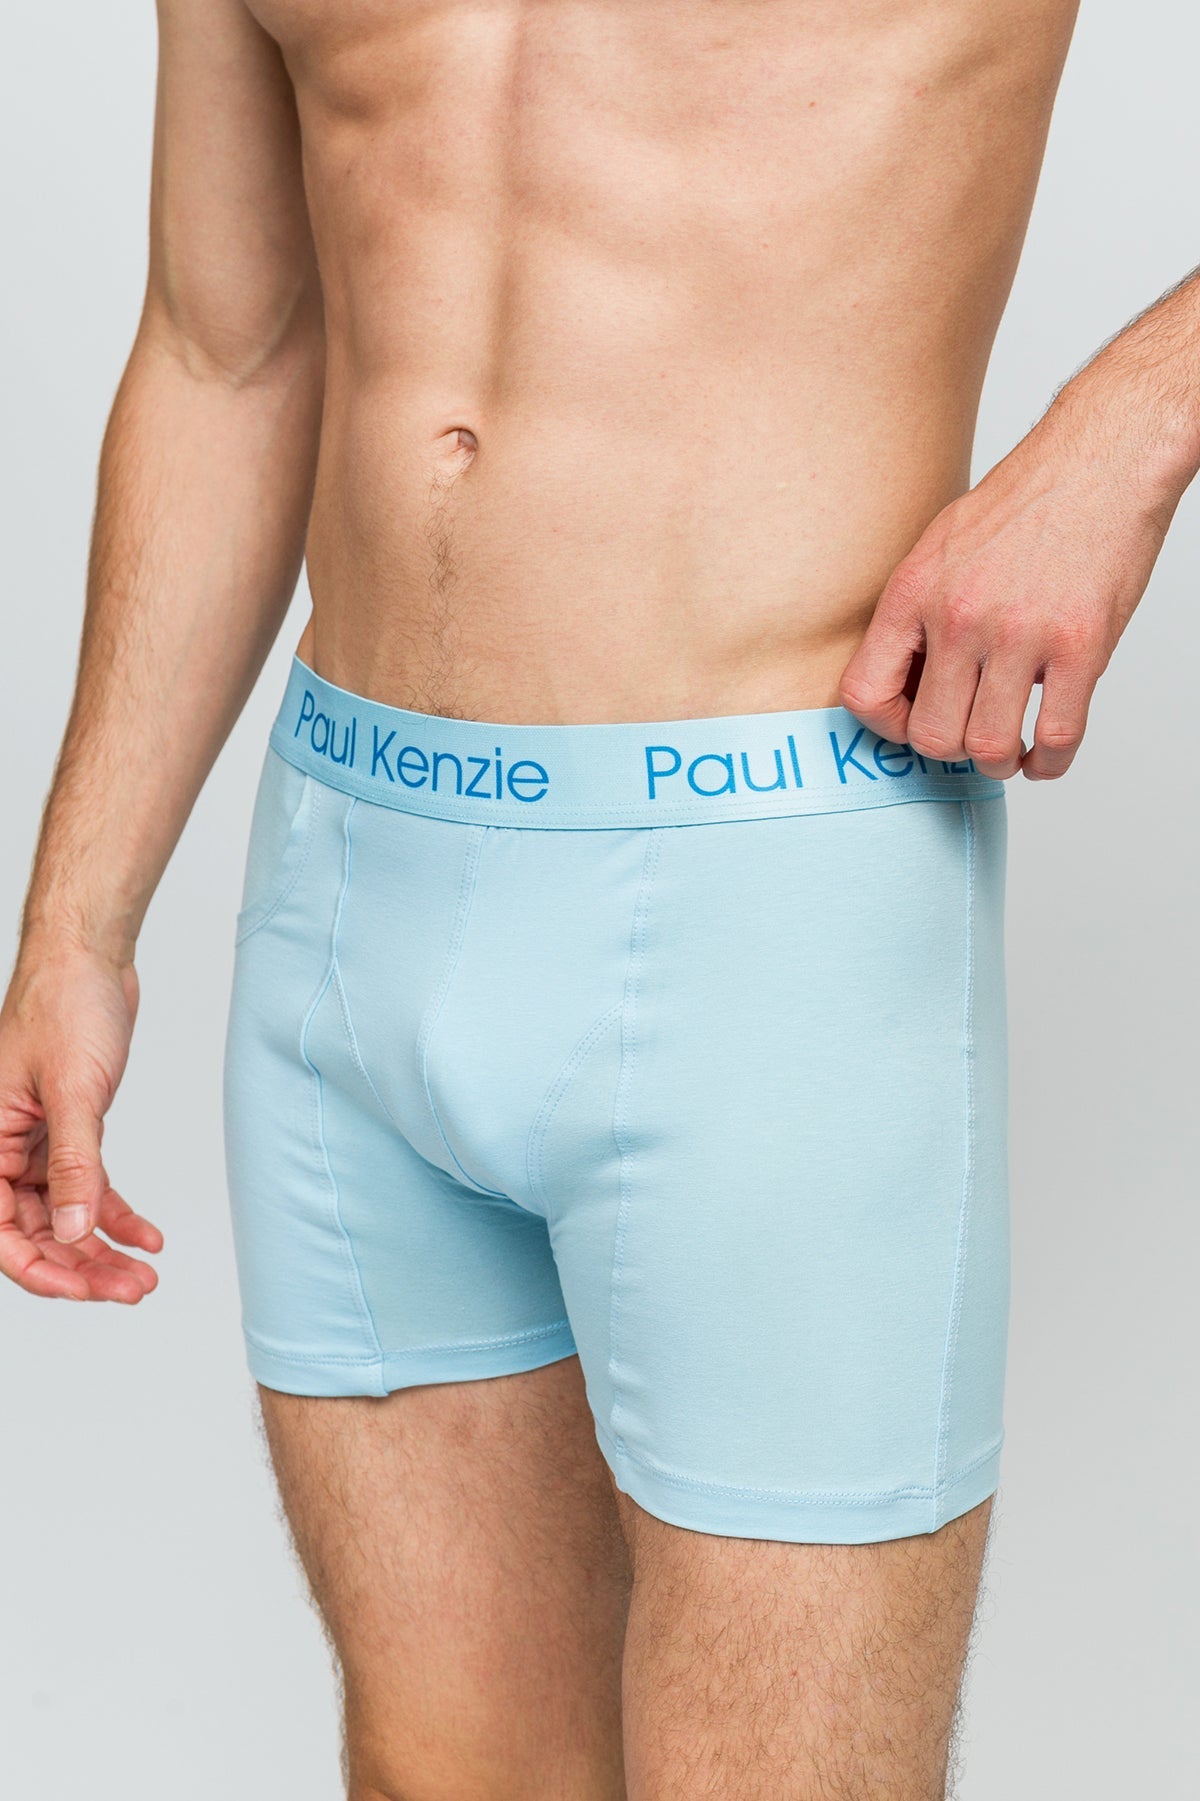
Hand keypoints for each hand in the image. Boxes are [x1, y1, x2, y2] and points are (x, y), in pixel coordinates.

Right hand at [0, 946, 161, 1301]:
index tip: (84, 1291)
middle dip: (82, 1267)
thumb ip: (74, 1164)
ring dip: (103, 1248)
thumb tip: (76, 1231)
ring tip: (144, 1275)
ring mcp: (37, 1143)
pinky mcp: (70, 1131)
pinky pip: (88, 1186)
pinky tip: (147, 1236)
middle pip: (36, 1231)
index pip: (0, 1230)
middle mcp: (4, 1149)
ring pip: (66, 1215)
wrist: (90, 958)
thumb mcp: (74, 1091)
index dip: (40, 1269)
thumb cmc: (65, 1005)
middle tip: (131, 1290)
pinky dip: (117, 1214)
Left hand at [839, 393, 1179, 780]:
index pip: (866, 693)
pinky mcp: (1081, 646)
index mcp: (916, 592)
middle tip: (968, 737)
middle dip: (950, 750)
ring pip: (990, 746)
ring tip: (1009, 750)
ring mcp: (1021, 634)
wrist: (1104, 457)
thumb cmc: (1026, 500)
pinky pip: (1057, 737)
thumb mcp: (941, 546)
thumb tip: (908, 680)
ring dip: (998, 763)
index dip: (887, 726)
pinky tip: (1046, 754)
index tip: (912, 723)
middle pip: (933, 734)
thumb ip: (918, 613)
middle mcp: (960, 617)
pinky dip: (1049, 763)